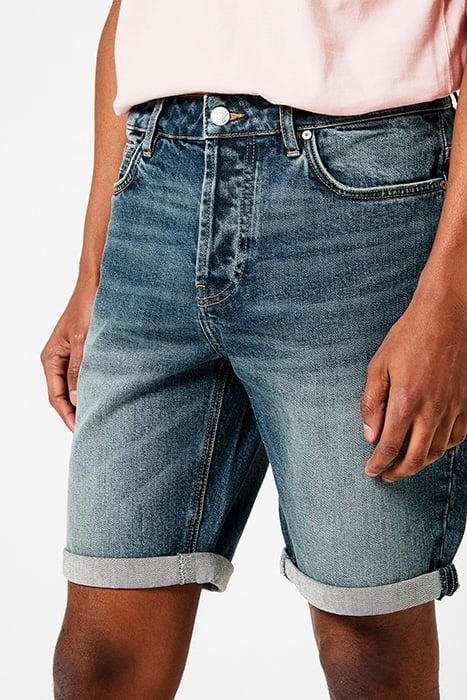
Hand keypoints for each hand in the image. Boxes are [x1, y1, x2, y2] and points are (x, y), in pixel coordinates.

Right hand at [41, 279, 96, 430]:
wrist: (98, 284)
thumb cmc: (88, 307)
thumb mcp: (83, 340)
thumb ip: (79, 369)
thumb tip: (76, 398)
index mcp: (51, 358)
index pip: (55, 397)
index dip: (67, 416)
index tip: (80, 431)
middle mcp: (58, 359)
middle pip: (63, 396)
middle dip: (75, 413)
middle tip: (92, 431)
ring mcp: (71, 356)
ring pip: (75, 387)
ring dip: (85, 401)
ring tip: (99, 419)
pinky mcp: (85, 351)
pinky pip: (85, 376)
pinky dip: (93, 388)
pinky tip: (105, 397)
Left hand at [361, 284, 465, 481]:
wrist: (447, 317)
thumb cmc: (408, 337)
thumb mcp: (378, 366)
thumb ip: (372, 403)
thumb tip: (369, 435)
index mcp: (406, 402)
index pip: (390, 447)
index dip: (378, 464)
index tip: (371, 471)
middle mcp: (432, 411)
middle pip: (415, 457)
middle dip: (398, 472)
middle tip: (386, 476)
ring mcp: (452, 408)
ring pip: (437, 450)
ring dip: (420, 464)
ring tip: (406, 466)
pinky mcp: (466, 403)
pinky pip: (456, 437)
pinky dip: (442, 449)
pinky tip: (432, 447)